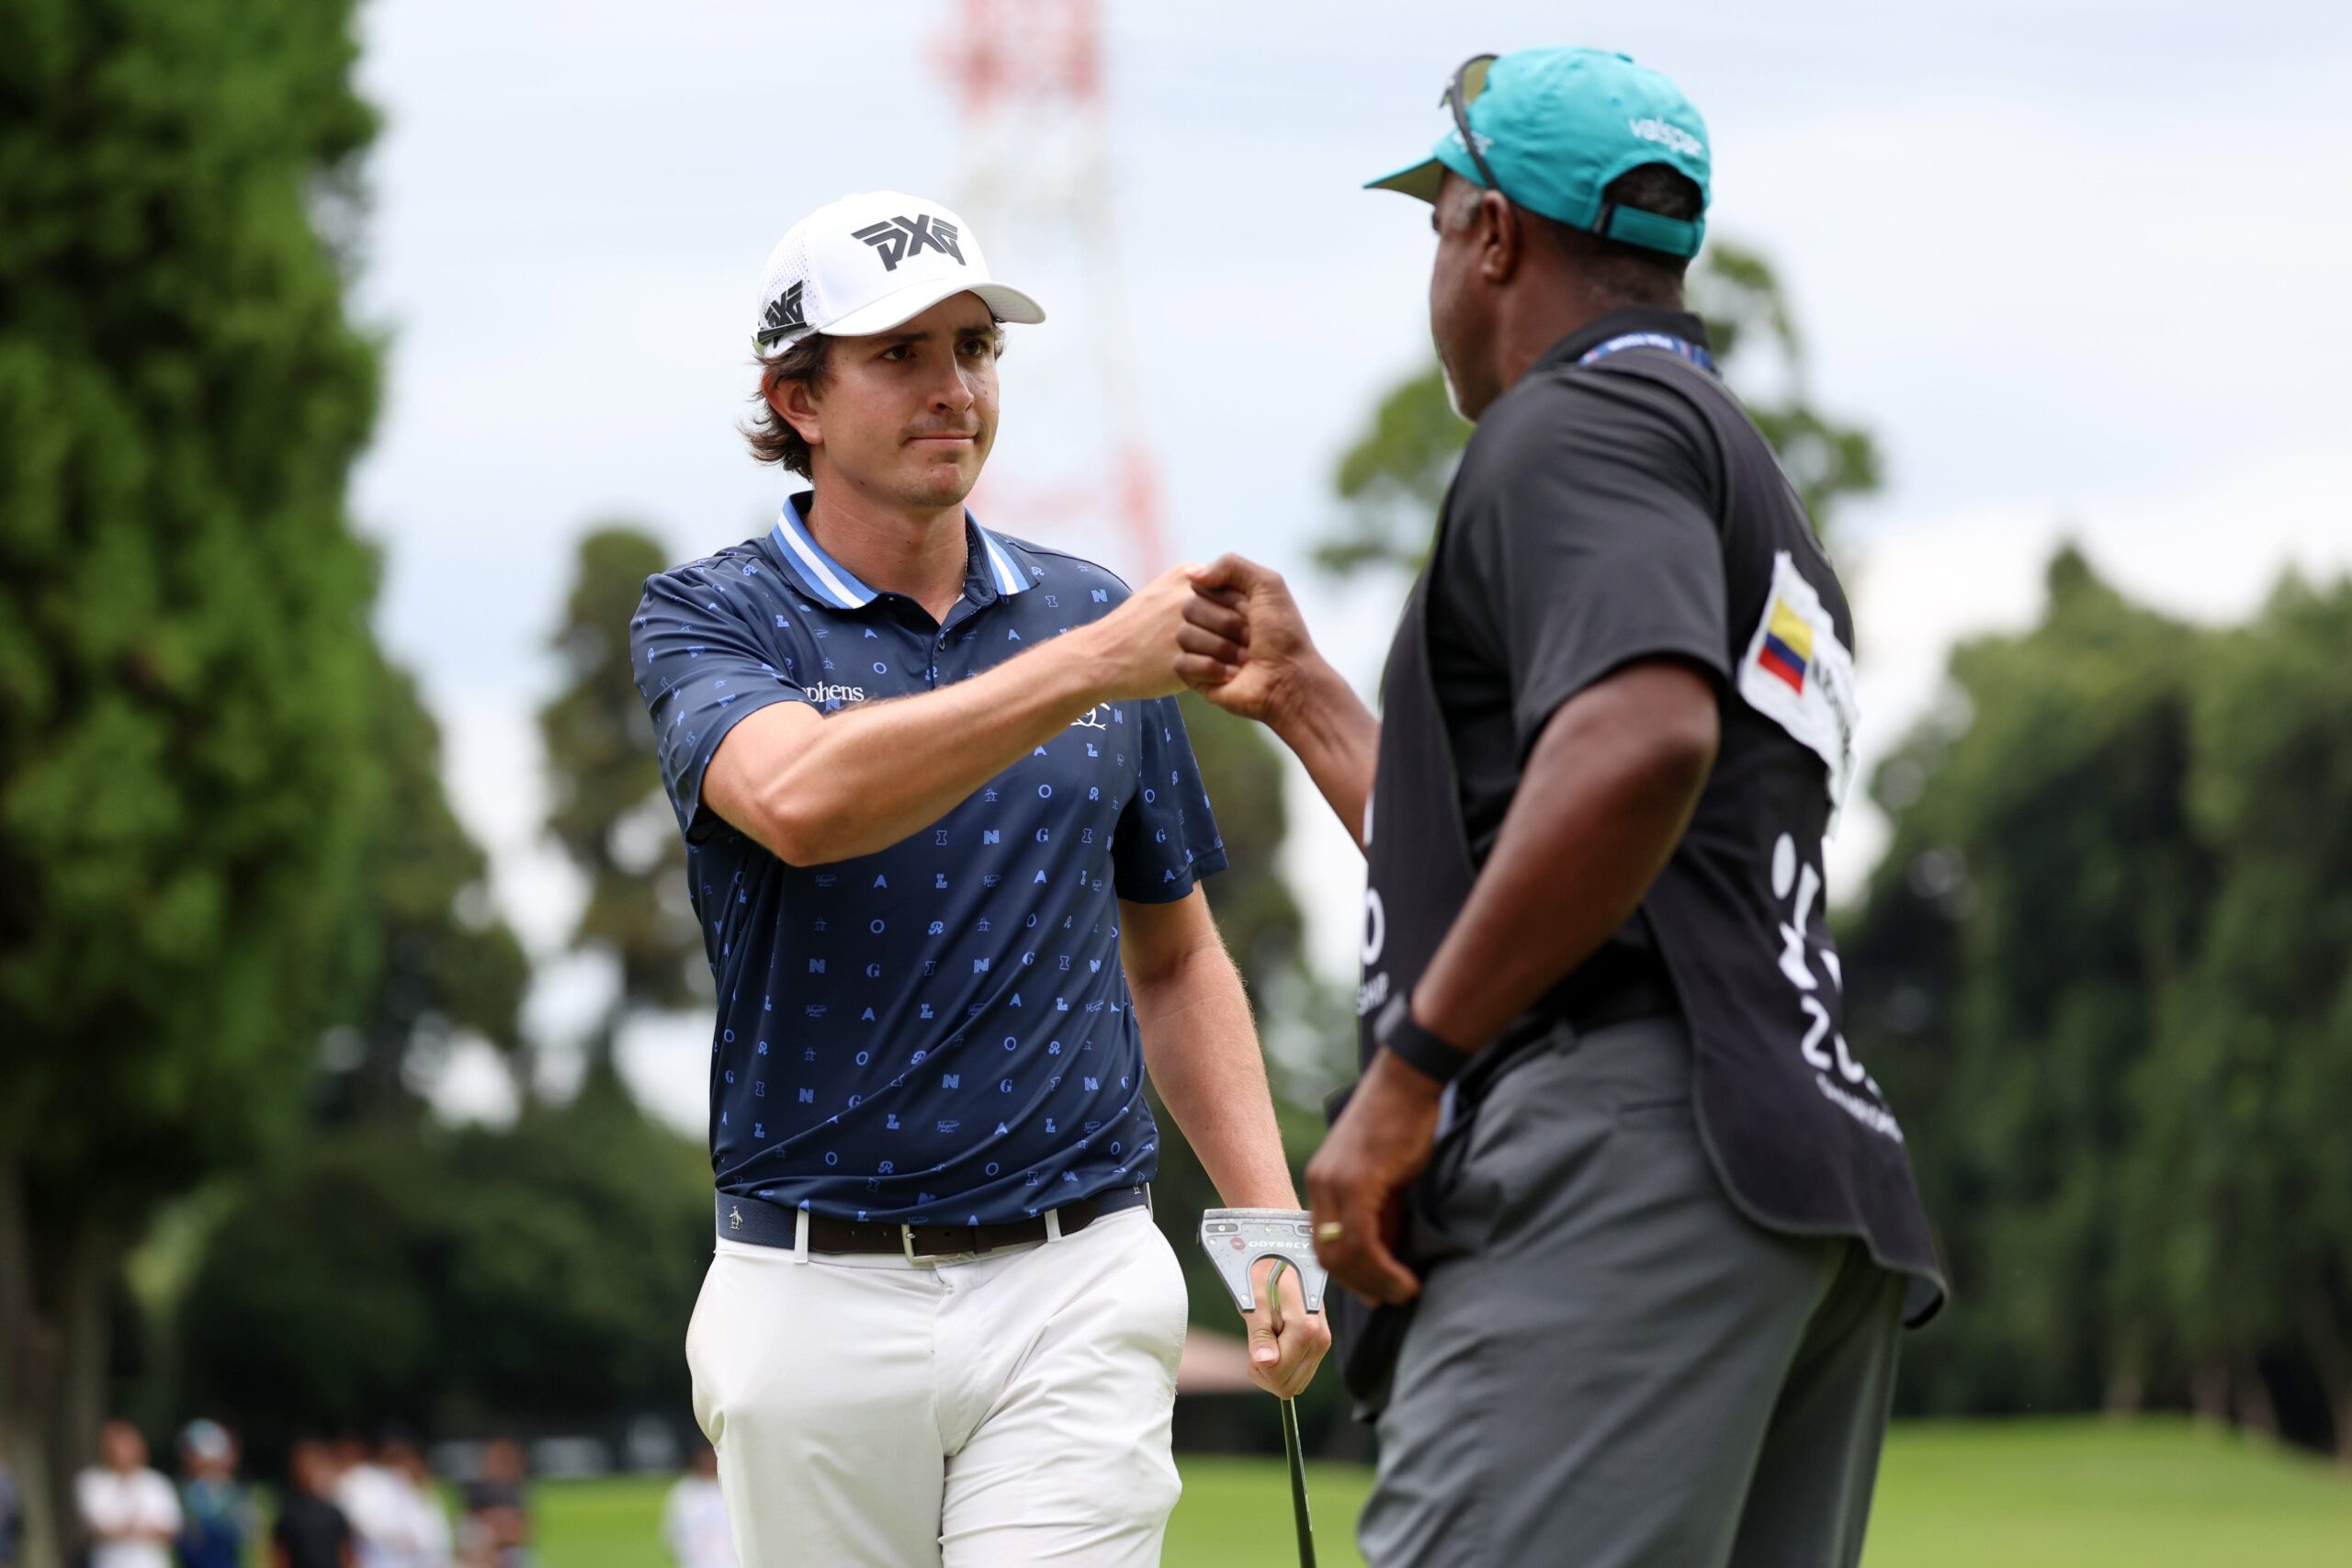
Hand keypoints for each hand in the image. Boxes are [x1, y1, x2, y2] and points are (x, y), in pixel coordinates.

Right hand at [1082, 562, 1244, 700]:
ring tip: (1234, 666)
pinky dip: (1218, 675)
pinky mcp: (1176, 658)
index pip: (1236, 591)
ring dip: (1234, 658)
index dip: (1246, 614)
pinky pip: (1212, 666)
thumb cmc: (1137, 626)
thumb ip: (1199, 585)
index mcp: (1186, 577)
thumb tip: (1237, 593)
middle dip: (1244, 637)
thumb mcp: (1165, 589)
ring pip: (1227, 643)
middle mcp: (1185, 597)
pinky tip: (1219, 678)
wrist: (1103, 656)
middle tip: (1244, 651)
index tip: (1247, 628)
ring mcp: (1179, 628)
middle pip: (1236, 617)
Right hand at [1176, 554, 1322, 724]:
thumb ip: (1231, 564)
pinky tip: (1231, 676)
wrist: (1289, 680)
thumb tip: (1191, 575)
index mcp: (1225, 600)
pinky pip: (1181, 662)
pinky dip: (1209, 668)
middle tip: (1250, 638)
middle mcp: (1211, 621)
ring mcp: (1201, 648)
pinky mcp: (1195, 675)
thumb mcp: (1268, 585)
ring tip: (1243, 659)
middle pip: (1189, 609)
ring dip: (1220, 648)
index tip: (1251, 611)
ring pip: (1184, 635)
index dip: (1228, 599)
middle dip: (1225, 625)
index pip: (1200, 585)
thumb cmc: (1283, 634)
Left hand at [1241, 1253, 1332, 1398]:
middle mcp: (1320, 1340)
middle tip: (1257, 1347)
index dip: (1258, 1367)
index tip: (1253, 1346)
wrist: (1285, 1259)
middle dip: (1266, 1375)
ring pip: (1295, 1384)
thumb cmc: (1265, 1276)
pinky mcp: (1320, 1346)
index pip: (1278, 1374)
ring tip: (1267, 1342)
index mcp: (1305, 1329)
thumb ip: (1260, 1334)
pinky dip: (1284, 1367)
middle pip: (1288, 1386)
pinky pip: (1300, 1374)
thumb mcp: (1255, 1302)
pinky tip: (1277, 1344)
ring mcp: (1322, 1344)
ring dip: (1274, 1372)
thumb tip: (1264, 1363)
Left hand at [1305, 1049, 1441, 1305]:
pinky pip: (1363, 1241)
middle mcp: (1320, 1185)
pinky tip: (1405, 1279)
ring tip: (1404, 1293)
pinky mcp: (1357, 1183)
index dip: (1347, 1274)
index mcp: (1322, 1182)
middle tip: (1390, 1298)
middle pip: (1327, 1255)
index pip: (1322, 1243)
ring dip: (1375, 1283)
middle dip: (1360, 1285)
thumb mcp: (1385, 1174)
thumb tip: (1386, 1253)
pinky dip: (1383, 1268)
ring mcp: (1335, 1184)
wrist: (1407, 1081)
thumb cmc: (1402, 1123)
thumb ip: (1380, 1212)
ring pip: (1345, 1254)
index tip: (1375, 1290)